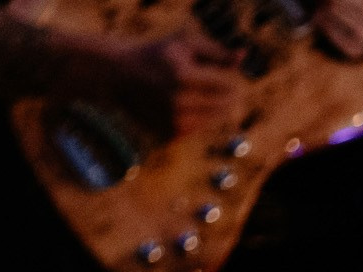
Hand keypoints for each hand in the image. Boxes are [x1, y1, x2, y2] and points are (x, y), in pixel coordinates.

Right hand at [94, 35, 244, 139]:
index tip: (223, 78)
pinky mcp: (171, 135)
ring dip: (214, 109)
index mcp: (184, 76)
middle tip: (213, 88)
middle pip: (226, 107)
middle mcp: (179, 102)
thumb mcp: (185, 45)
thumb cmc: (158, 56)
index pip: (229, 88)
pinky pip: (200, 129)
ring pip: (215, 120)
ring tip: (195, 94)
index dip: (232, 83)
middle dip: (227, 98)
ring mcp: (174, 121)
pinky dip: (199, 119)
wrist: (120, 76)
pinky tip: (184, 106)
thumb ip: (217, 52)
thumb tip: (243, 58)